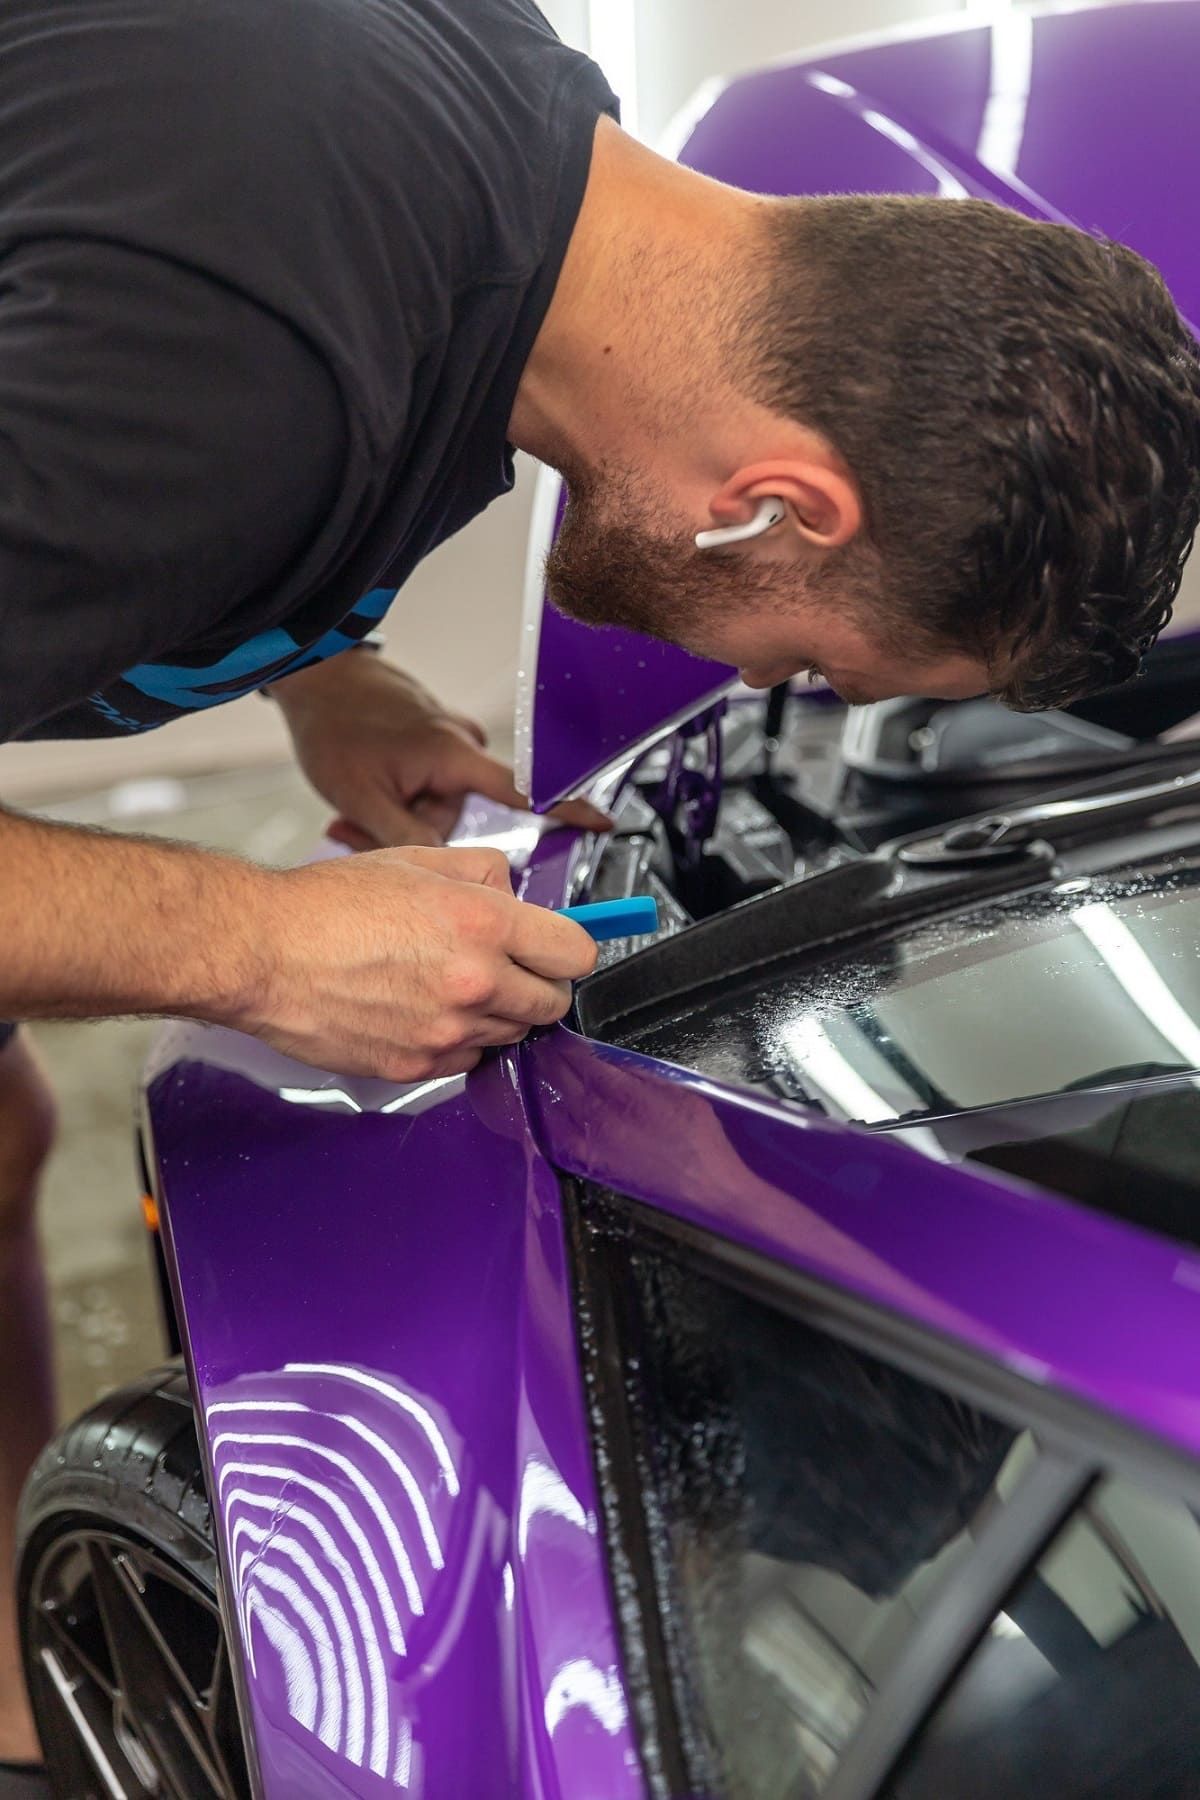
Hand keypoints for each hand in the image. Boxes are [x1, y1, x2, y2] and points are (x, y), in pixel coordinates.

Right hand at [245, 845, 597, 1078]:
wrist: (262, 952)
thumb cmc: (327, 904)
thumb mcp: (416, 859)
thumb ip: (483, 873)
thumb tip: (516, 893)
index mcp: (482, 923)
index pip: (576, 953)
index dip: (569, 948)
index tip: (558, 947)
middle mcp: (474, 981)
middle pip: (553, 1003)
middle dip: (539, 983)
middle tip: (509, 966)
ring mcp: (446, 1030)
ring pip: (512, 1034)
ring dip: (498, 1013)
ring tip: (450, 983)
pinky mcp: (417, 1066)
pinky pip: (467, 1058)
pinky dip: (458, 1039)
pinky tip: (424, 1010)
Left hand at [268, 650, 610, 846]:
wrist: (315, 676)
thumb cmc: (335, 724)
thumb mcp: (362, 795)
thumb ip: (407, 837)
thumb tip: (444, 871)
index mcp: (455, 756)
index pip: (525, 792)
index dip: (567, 811)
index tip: (603, 823)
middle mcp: (459, 746)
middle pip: (457, 819)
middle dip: (413, 828)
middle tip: (358, 824)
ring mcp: (445, 741)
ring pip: (435, 807)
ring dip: (398, 814)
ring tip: (353, 805)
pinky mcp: (430, 740)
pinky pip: (424, 788)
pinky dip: (397, 797)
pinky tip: (365, 787)